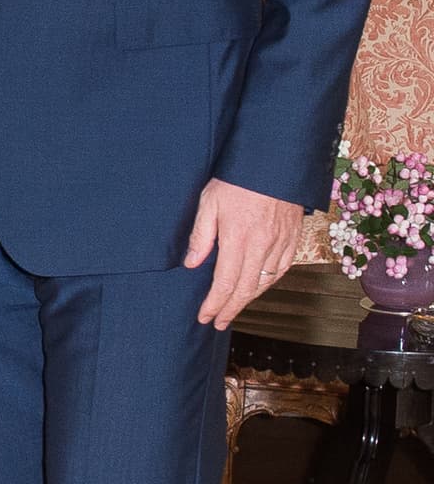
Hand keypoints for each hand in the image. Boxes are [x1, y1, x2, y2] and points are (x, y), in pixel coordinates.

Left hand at [184, 177, 301, 329]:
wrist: (274, 161)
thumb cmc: (236, 178)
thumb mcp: (209, 201)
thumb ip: (201, 235)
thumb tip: (192, 264)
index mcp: (239, 239)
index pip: (225, 283)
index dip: (215, 304)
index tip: (205, 317)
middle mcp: (263, 246)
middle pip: (246, 290)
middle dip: (230, 309)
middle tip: (218, 323)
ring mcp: (280, 244)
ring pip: (265, 282)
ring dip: (249, 299)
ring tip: (234, 309)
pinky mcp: (293, 238)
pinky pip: (281, 270)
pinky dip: (268, 283)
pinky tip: (259, 287)